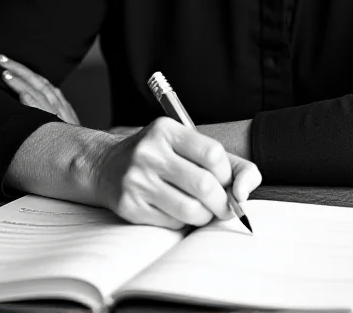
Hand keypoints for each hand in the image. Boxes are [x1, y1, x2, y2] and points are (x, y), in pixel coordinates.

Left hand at [0, 55, 144, 135]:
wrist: (92, 159)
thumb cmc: (73, 148)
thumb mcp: (64, 129)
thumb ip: (52, 119)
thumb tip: (30, 112)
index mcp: (61, 105)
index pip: (42, 82)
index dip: (26, 72)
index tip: (9, 65)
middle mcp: (60, 106)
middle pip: (38, 82)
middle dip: (19, 69)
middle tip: (1, 58)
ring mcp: (59, 115)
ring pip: (39, 92)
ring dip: (21, 81)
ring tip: (5, 72)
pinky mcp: (57, 126)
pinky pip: (43, 110)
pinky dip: (32, 100)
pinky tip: (21, 93)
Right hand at [92, 116, 261, 229]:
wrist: (107, 166)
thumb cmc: (161, 156)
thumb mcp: (187, 145)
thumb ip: (228, 162)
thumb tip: (244, 193)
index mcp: (166, 130)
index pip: (213, 153)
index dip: (227, 172)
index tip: (225, 178)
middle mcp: (150, 152)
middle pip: (204, 185)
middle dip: (223, 201)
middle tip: (224, 205)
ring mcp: (137, 180)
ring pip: (190, 209)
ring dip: (206, 215)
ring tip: (203, 209)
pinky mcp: (129, 206)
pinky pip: (172, 222)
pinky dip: (184, 221)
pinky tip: (178, 210)